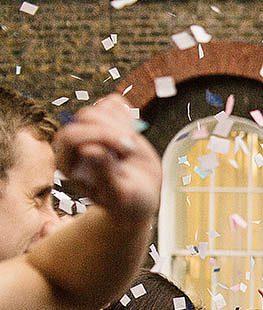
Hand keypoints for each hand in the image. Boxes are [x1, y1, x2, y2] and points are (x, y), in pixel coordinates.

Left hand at [54, 94, 160, 219]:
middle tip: (132, 148)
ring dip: (123, 125)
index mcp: (68, 164)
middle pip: (86, 117)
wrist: (142, 193)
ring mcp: (90, 129)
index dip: (100, 136)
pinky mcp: (107, 120)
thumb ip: (103, 174)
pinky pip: (114, 103)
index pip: (72, 135)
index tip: (127, 150)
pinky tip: (134, 133)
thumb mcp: (120, 194)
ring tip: (133, 147)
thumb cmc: (129, 200)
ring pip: (101, 108)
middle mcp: (74, 144)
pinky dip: (128, 114)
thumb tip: (89, 149)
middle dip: (113, 130)